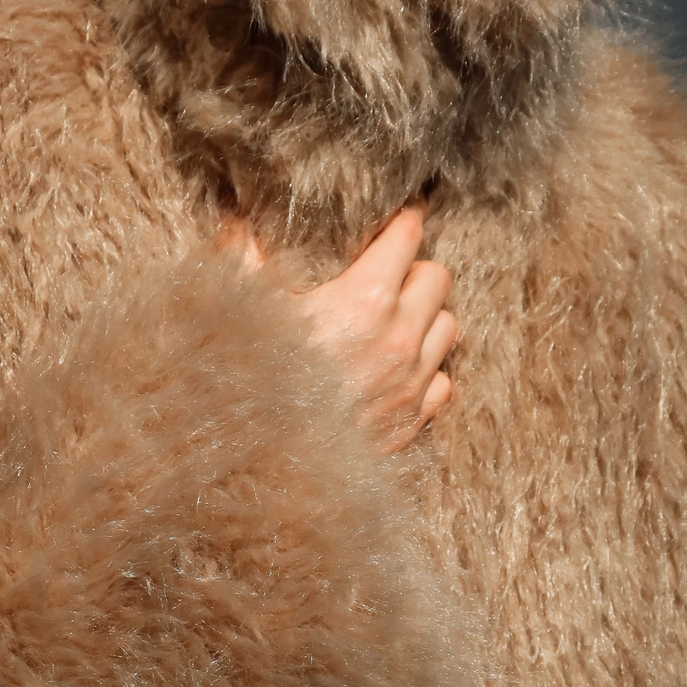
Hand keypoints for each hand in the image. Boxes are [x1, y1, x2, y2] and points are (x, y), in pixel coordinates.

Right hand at [220, 206, 454, 451]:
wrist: (264, 469)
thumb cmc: (251, 384)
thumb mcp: (243, 314)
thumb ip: (242, 261)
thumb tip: (238, 228)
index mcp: (365, 299)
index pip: (408, 237)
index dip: (404, 221)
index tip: (400, 216)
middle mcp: (400, 338)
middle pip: (438, 278)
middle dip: (415, 270)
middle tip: (388, 276)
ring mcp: (411, 383)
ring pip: (448, 328)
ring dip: (427, 318)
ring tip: (397, 322)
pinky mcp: (412, 423)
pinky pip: (444, 383)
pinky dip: (428, 372)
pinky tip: (399, 372)